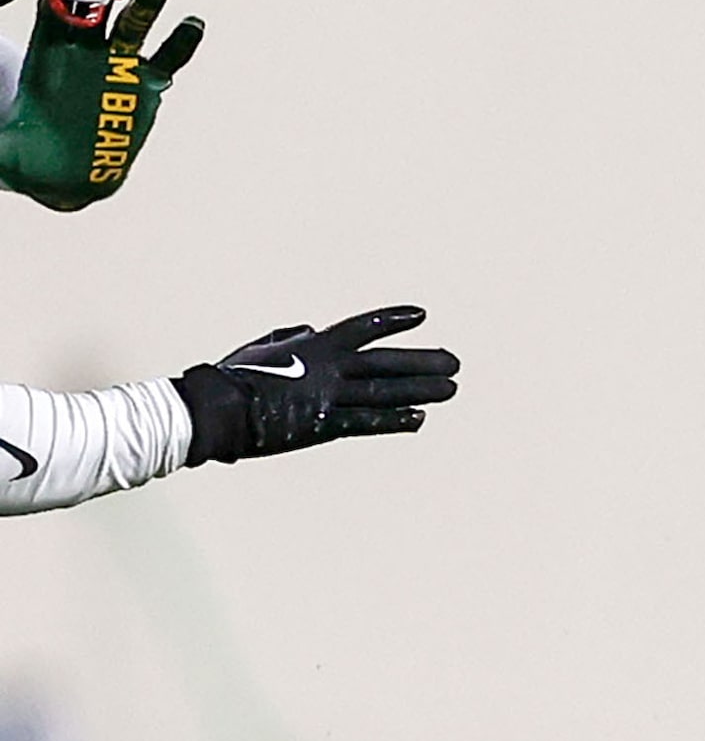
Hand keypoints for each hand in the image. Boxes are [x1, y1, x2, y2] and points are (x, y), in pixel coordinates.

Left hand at [0, 0, 202, 209]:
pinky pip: (167, 58)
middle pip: (96, 9)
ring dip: (145, 7)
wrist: (68, 171)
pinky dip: (181, 41)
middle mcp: (84, 49)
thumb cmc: (31, 152)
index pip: (54, 7)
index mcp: (47, 51)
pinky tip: (192, 25)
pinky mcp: (147, 84)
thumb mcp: (3, 144)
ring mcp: (117, 64)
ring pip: (133, 26)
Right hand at [173, 308, 460, 464]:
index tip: (421, 315)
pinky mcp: (323, 425)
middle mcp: (326, 367)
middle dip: (422, 361)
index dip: (392, 320)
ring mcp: (327, 396)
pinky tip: (420, 418)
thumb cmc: (232, 378)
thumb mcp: (261, 350)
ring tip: (452, 388)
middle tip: (454, 362)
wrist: (215, 409)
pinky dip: (395, 419)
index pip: (361, 328)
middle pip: (385, 362)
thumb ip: (288, 337)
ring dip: (421, 389)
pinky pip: (367, 422)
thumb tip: (308, 329)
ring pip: (384, 391)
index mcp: (312, 346)